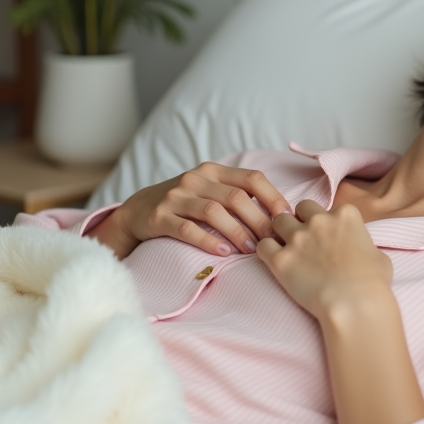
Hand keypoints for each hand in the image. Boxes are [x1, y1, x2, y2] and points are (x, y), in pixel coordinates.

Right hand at [92, 163, 291, 259]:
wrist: (137, 211)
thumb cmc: (185, 204)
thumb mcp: (209, 191)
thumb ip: (237, 196)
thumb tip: (279, 216)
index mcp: (213, 171)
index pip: (251, 178)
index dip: (273, 197)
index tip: (287, 219)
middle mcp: (195, 179)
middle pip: (236, 197)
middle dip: (259, 220)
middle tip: (273, 241)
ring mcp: (176, 197)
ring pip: (213, 212)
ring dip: (237, 232)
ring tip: (251, 250)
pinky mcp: (159, 216)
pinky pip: (187, 229)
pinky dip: (208, 241)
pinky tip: (223, 253)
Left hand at [256, 199, 392, 322]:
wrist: (355, 304)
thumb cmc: (372, 283)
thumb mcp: (379, 255)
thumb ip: (363, 244)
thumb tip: (360, 250)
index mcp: (345, 214)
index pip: (325, 207)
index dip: (323, 222)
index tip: (325, 237)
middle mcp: (319, 220)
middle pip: (299, 209)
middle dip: (300, 221)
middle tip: (304, 241)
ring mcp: (298, 238)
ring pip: (277, 222)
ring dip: (281, 233)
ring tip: (288, 250)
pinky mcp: (281, 259)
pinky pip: (263, 246)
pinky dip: (267, 252)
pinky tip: (276, 262)